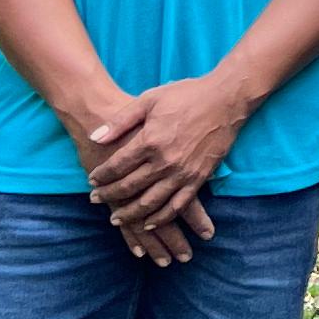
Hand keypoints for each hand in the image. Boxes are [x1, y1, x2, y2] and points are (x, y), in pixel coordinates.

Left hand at [84, 76, 248, 253]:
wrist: (226, 99)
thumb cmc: (186, 95)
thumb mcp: (149, 99)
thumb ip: (121, 121)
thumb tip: (95, 137)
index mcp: (150, 140)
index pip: (117, 166)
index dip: (102, 175)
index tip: (92, 180)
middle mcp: (165, 161)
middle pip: (129, 187)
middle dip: (109, 196)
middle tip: (95, 200)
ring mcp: (183, 173)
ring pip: (151, 203)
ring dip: (131, 214)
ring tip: (116, 219)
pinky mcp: (199, 178)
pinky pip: (177, 206)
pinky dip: (161, 218)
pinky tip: (149, 224)